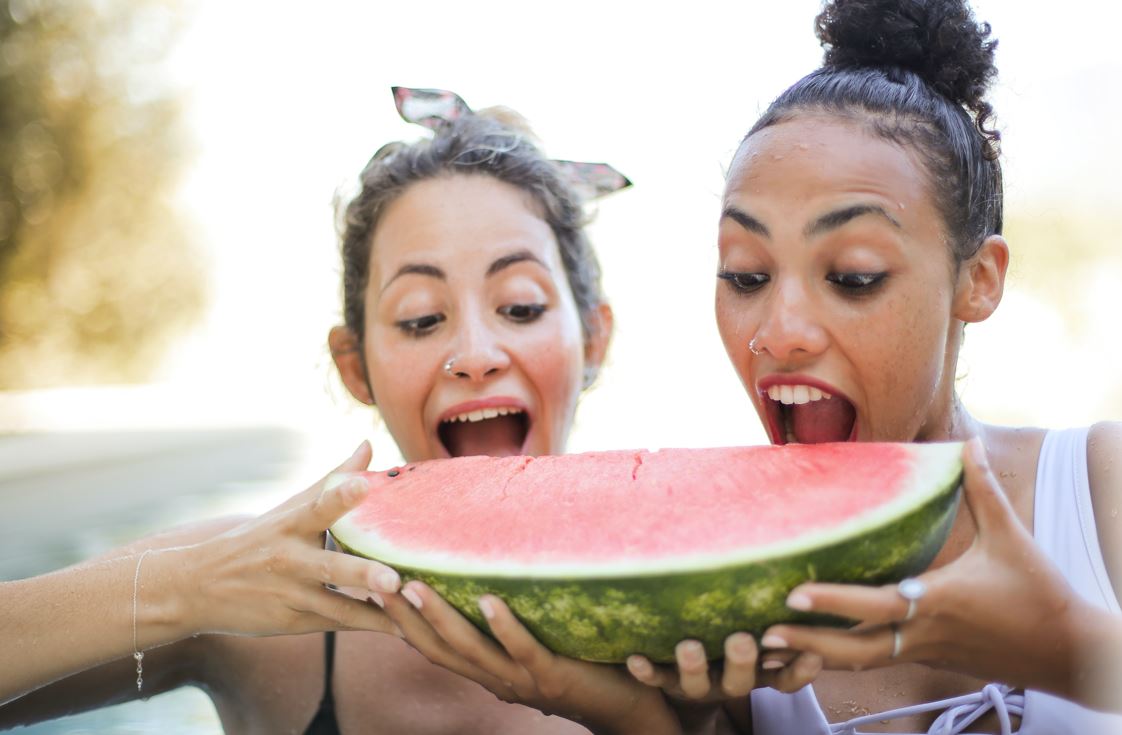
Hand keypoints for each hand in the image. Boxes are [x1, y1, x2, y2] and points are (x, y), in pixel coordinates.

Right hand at [175, 441, 402, 636]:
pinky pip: (336, 624)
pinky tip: (401, 630)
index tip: (364, 485)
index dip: (341, 496)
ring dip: (374, 613)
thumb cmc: (259, 539)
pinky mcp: (293, 622)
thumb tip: (369, 444)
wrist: (198, 586)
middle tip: (394, 578)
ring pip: (337, 606)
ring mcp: (292, 594)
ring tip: (409, 622)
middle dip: (363, 573)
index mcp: (292, 524)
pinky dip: (366, 626)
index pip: (318, 505)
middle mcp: (291, 559)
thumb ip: (334, 479)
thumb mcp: (290, 507)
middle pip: (332, 567)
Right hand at [380, 581, 678, 734]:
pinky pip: (523, 649)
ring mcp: (523, 679)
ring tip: (415, 586)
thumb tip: (491, 581)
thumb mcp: (538, 652)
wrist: (631, 711)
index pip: (435, 648)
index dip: (402, 623)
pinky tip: (488, 599)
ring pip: (472, 649)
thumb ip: (514, 629)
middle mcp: (498, 680)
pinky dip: (504, 625)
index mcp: (490, 673)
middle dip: (407, 617)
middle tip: (377, 581)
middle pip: (441, 649)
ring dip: (442, 618)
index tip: (374, 588)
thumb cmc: (587, 670)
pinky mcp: (553, 674)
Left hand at [624, 635, 820, 730]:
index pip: (785, 677)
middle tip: (741, 640)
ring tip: (688, 646)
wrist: (685, 694)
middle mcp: (730, 682)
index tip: (813, 654)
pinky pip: (656, 679)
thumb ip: (773, 618)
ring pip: (697, 684)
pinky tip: (634, 658)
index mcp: (757, 673)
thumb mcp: (757, 639)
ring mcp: (698, 685)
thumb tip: (796, 572)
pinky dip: (647, 670)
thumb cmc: (729, 645)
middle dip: (741, 661)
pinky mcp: (667, 682)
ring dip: (693, 666)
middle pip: (740, 681)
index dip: (800, 670)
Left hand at [758, 438, 1082, 695]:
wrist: (1068, 652)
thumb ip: (983, 490)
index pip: (876, 606)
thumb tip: (968, 444)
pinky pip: (876, 663)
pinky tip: (813, 651)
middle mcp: (923, 633)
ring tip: (772, 648)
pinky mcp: (926, 660)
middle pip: (855, 650)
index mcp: (937, 602)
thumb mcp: (1012, 538)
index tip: (793, 594)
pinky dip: (842, 659)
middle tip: (763, 633)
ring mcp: (923, 652)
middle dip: (808, 645)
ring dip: (817, 658)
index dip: (834, 602)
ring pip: (861, 663)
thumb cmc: (1039, 592)